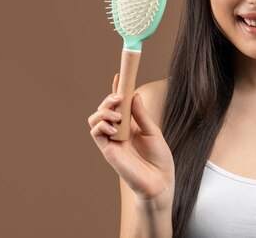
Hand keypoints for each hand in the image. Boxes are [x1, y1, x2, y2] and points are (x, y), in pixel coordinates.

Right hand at [88, 74, 174, 204]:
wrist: (160, 181)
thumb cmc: (159, 159)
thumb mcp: (152, 131)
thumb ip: (141, 114)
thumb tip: (133, 94)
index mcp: (130, 125)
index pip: (119, 104)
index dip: (117, 89)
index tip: (119, 75)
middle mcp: (119, 131)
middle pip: (104, 109)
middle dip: (109, 98)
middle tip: (119, 95)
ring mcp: (112, 140)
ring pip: (95, 119)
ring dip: (103, 111)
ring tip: (117, 114)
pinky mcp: (108, 150)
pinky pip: (96, 133)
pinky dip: (101, 125)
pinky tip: (114, 126)